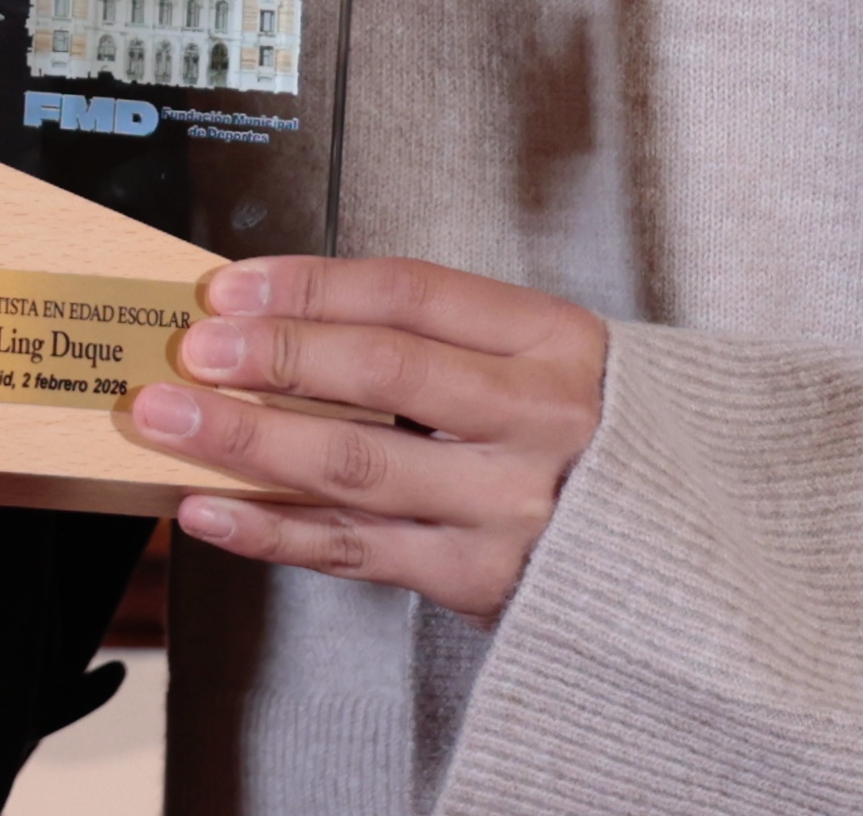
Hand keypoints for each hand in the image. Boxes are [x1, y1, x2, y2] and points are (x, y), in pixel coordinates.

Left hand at [129, 256, 609, 623]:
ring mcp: (508, 505)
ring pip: (356, 465)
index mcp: (552, 339)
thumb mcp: (548, 356)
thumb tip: (293, 320)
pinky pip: (358, 551)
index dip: (310, 284)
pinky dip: (274, 531)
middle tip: (189, 348)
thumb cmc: (600, 437)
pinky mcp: (480, 579)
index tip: (231, 285)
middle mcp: (535, 418)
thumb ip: (442, 337)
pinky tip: (212, 509)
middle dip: (270, 354)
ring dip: (248, 440)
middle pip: (380, 373)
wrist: (692, 552)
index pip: (411, 292)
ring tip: (169, 420)